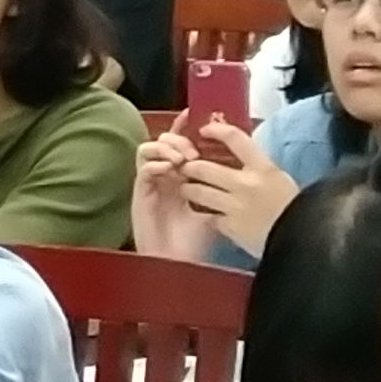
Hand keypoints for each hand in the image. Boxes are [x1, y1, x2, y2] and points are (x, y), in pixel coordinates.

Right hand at [130, 124, 212, 258]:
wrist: (178, 265)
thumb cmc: (195, 243)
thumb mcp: (216, 212)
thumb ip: (220, 191)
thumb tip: (240, 171)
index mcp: (182, 177)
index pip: (181, 144)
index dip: (185, 128)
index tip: (195, 116)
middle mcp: (165, 177)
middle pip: (164, 141)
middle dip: (178, 138)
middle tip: (193, 151)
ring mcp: (151, 184)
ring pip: (149, 149)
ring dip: (166, 149)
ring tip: (181, 159)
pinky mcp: (140, 194)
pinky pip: (143, 169)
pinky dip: (156, 164)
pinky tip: (169, 171)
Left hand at [170, 117, 299, 256]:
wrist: (303, 240)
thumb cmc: (296, 209)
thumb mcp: (280, 180)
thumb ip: (258, 168)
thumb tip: (238, 155)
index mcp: (264, 168)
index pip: (235, 138)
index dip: (215, 130)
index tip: (204, 130)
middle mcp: (246, 184)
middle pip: (204, 167)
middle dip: (189, 166)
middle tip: (185, 167)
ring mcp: (235, 206)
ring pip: (197, 191)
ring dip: (188, 189)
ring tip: (187, 189)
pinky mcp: (230, 227)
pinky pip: (208, 217)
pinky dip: (206, 215)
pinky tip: (206, 215)